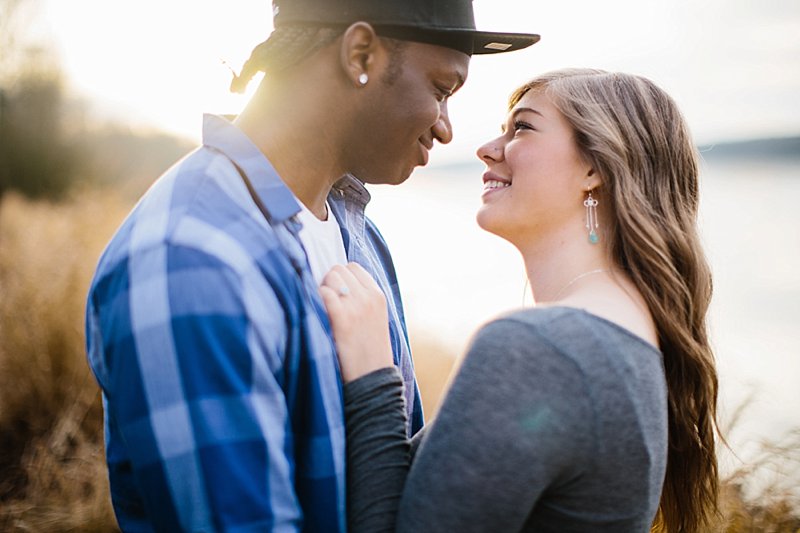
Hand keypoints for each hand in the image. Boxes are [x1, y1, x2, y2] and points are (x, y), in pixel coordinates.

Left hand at [320, 263, 393, 382]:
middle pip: (339, 270)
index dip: (341, 276)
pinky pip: (323, 293)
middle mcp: (368, 298)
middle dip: (330, 281)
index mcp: (378, 296)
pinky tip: (318, 313)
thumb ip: (362, 297)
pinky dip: (316, 299)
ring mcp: (356, 307)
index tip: (336, 291)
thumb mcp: (375, 317)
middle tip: (327, 301)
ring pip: (330, 278)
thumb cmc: (368, 348)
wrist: (371, 376)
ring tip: (323, 308)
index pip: (353, 267)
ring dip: (322, 289)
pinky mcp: (342, 319)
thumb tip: (336, 280)